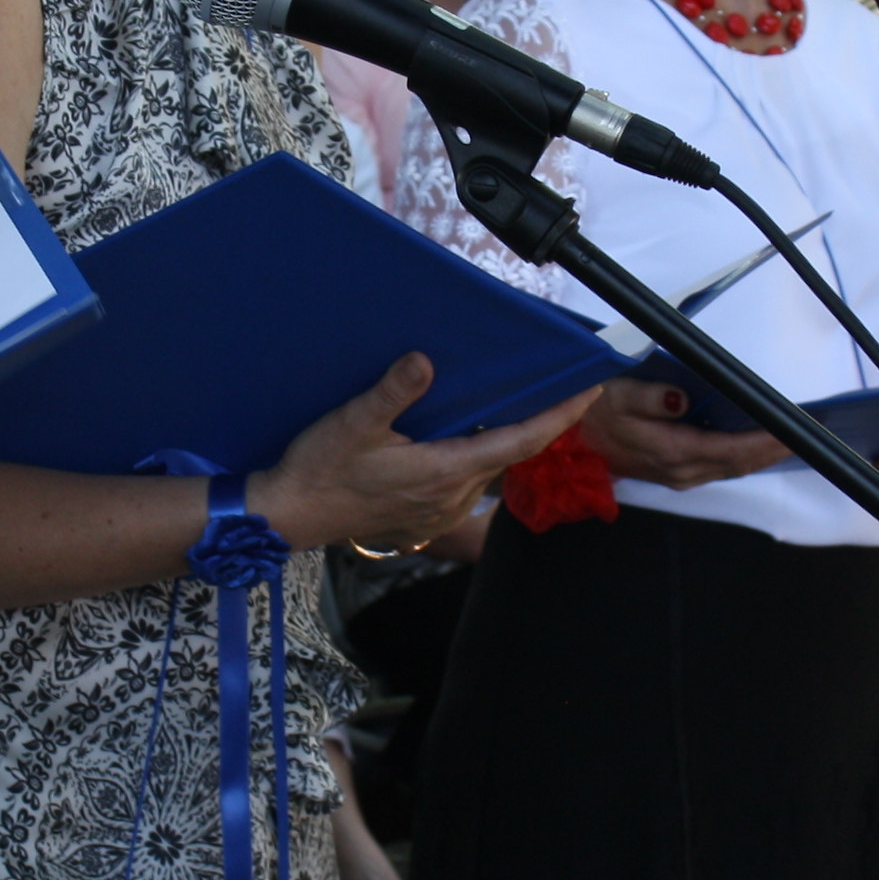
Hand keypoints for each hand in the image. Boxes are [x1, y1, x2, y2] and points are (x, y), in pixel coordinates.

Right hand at [250, 354, 601, 549]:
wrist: (290, 514)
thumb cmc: (321, 470)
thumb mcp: (353, 422)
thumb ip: (393, 392)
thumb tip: (425, 361)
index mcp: (445, 471)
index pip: (521, 442)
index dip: (560, 417)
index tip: (588, 391)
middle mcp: (453, 496)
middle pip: (508, 454)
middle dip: (530, 420)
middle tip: (546, 383)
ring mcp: (441, 511)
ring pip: (486, 470)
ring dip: (496, 440)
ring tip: (499, 404)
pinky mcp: (426, 518)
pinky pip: (464, 485)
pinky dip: (470, 458)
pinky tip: (455, 438)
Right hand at [571, 377, 788, 493]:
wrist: (570, 437)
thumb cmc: (594, 412)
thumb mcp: (616, 395)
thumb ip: (650, 397)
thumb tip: (680, 400)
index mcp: (672, 452)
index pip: (731, 450)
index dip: (765, 442)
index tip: (793, 432)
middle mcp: (681, 470)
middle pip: (740, 464)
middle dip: (774, 451)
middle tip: (810, 436)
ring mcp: (679, 475)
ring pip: (733, 468)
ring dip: (762, 456)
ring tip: (792, 439)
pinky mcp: (676, 471)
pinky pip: (720, 466)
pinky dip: (744, 456)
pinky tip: (757, 444)